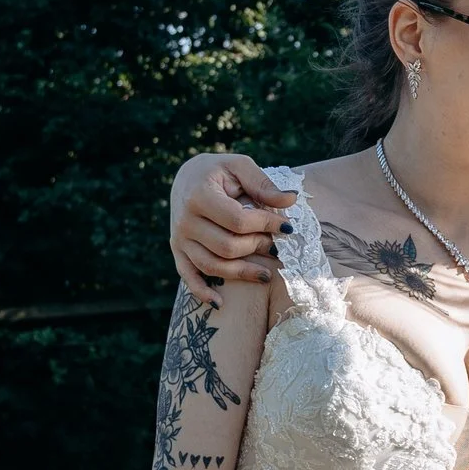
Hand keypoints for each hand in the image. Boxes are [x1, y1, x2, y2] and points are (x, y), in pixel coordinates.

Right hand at [171, 153, 297, 306]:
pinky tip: (220, 303)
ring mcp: (179, 239)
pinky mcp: (177, 251)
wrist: (186, 178)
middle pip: (227, 246)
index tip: (288, 227)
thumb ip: (263, 184)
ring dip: (242, 273)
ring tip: (267, 274)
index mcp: (200, 195)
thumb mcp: (240, 166)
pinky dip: (202, 292)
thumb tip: (291, 200)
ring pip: (212, 266)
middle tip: (277, 246)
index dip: (267, 225)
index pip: (239, 221)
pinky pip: (188, 277)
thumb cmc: (218, 171)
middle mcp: (185, 220)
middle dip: (258, 248)